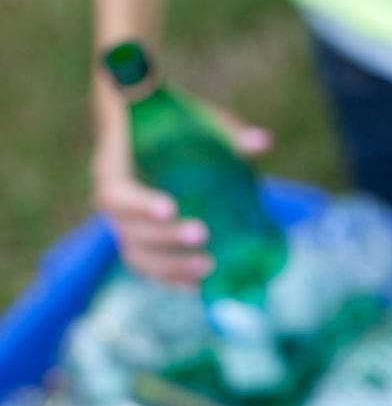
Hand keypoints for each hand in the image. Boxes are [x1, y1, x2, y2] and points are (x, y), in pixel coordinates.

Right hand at [93, 104, 272, 286]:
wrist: (152, 125)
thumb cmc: (174, 120)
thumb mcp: (199, 118)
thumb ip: (225, 129)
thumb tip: (262, 142)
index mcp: (115, 169)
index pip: (115, 192)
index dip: (139, 204)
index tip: (170, 208)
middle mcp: (115, 202)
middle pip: (128, 231)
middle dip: (165, 238)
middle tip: (202, 235)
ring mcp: (126, 225)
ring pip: (137, 255)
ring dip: (169, 267)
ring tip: (208, 266)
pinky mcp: (143, 239)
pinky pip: (149, 265)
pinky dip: (170, 279)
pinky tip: (197, 287)